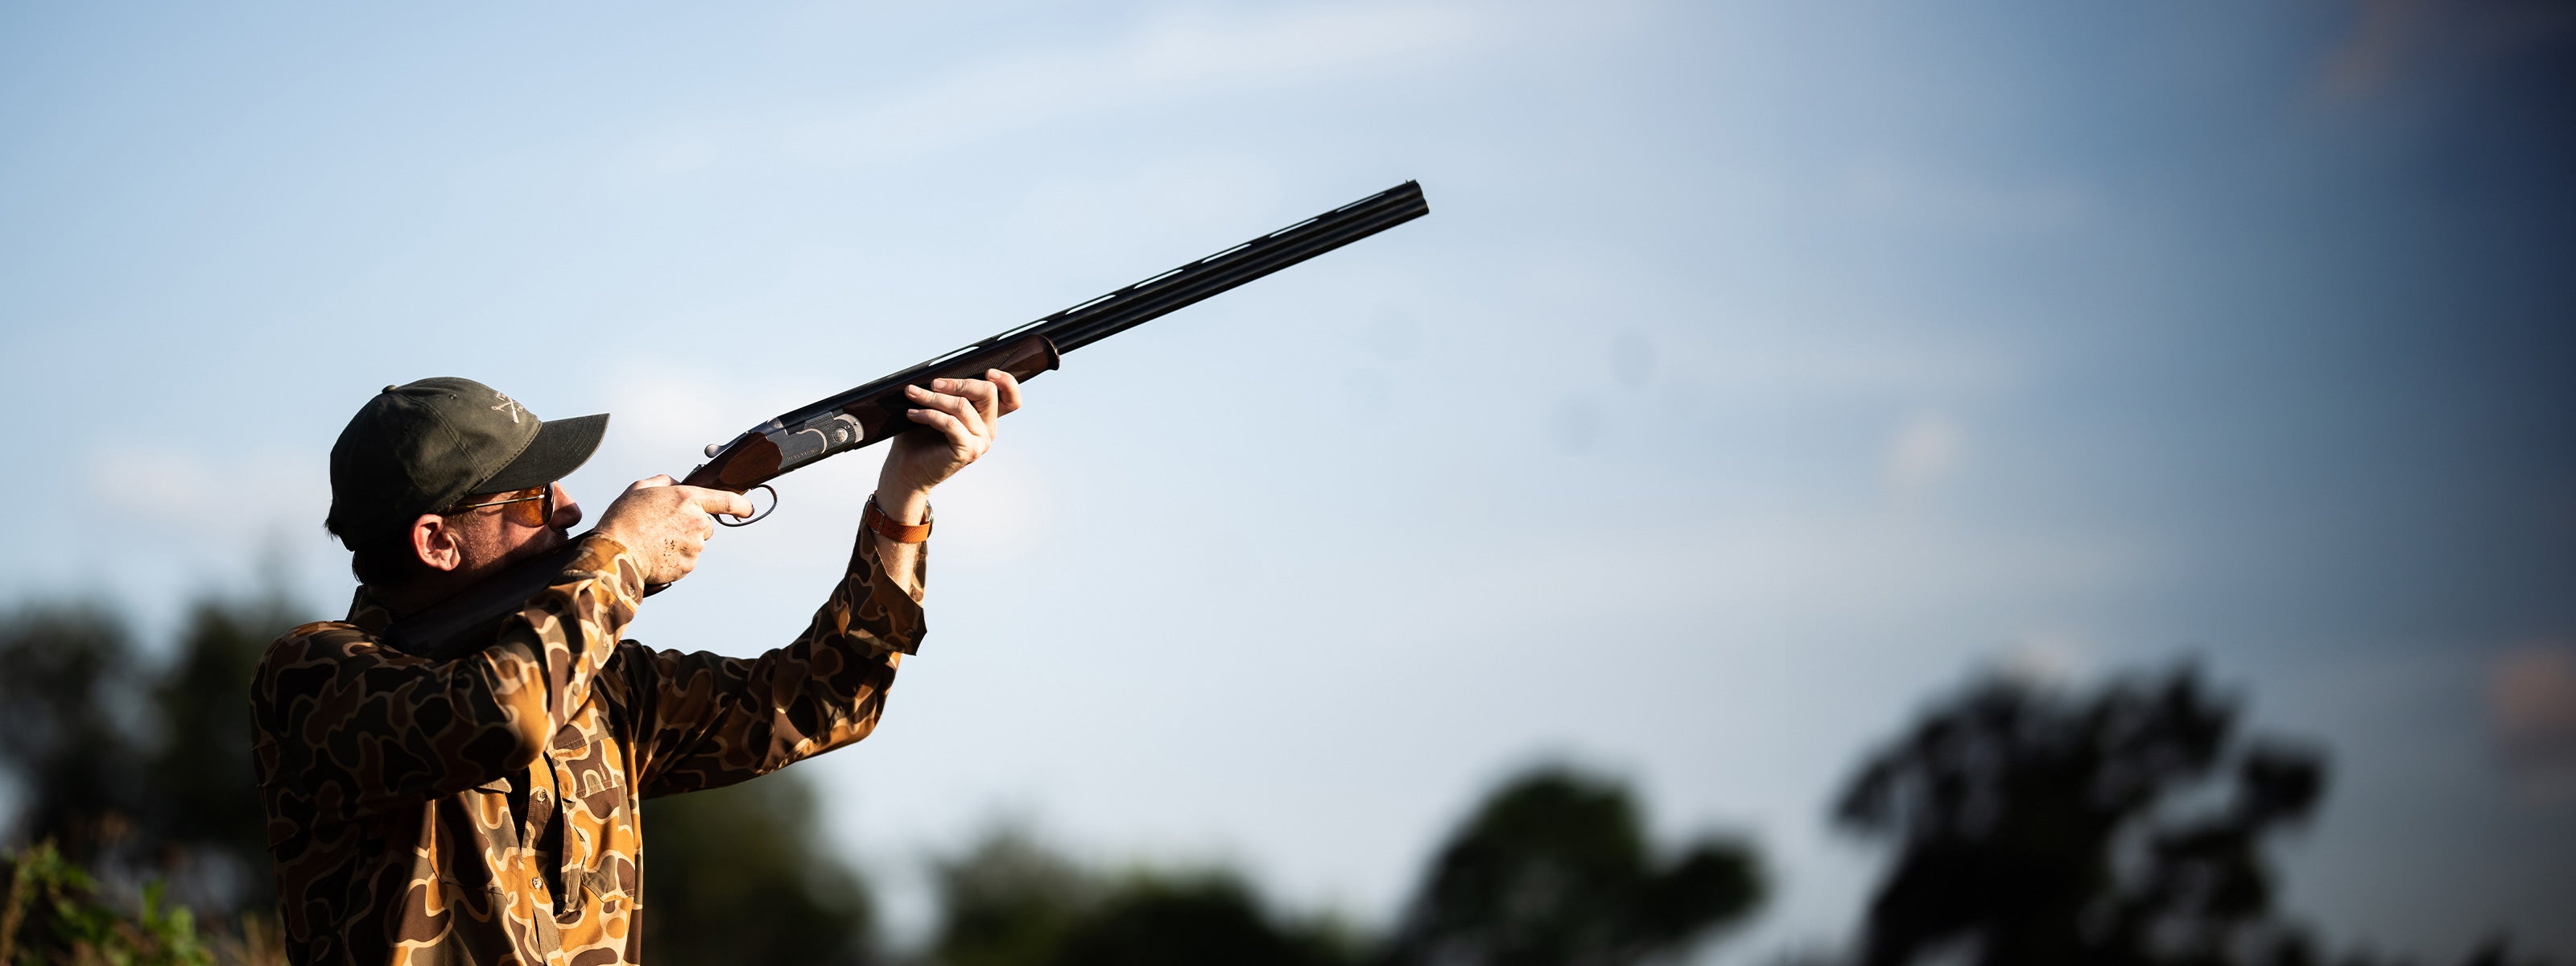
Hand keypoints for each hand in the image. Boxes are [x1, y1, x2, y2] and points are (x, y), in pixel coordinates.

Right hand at [593, 476, 755, 585]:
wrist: (615, 553)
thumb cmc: (624, 519)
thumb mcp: (640, 488)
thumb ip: (664, 482)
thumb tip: (675, 484)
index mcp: (687, 499)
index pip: (726, 500)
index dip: (741, 505)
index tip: (747, 510)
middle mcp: (697, 522)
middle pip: (706, 525)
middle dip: (691, 526)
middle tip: (665, 528)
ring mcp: (694, 545)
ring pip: (696, 544)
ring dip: (681, 543)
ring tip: (656, 542)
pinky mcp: (688, 565)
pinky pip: (687, 561)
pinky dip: (675, 559)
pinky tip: (657, 554)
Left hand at [877, 369, 1022, 515]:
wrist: (907, 469)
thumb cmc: (919, 437)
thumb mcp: (938, 408)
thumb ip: (950, 393)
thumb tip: (941, 370)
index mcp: (985, 418)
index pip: (1011, 399)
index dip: (1007, 382)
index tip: (988, 372)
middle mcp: (988, 430)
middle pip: (988, 393)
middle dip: (958, 383)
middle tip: (933, 383)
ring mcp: (980, 442)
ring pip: (962, 406)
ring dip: (933, 397)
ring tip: (912, 394)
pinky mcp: (968, 451)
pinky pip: (950, 423)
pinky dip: (929, 414)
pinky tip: (913, 414)